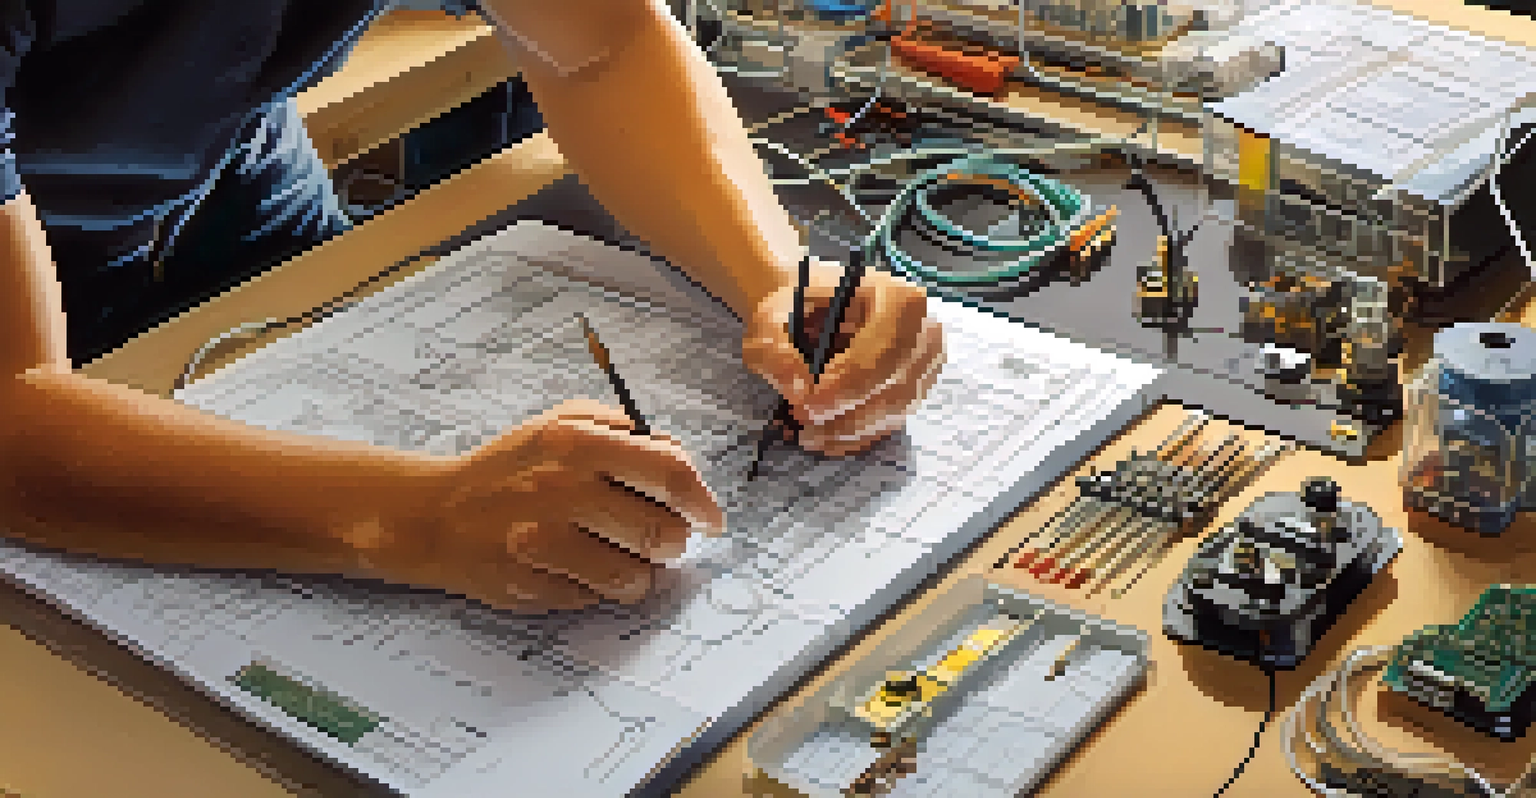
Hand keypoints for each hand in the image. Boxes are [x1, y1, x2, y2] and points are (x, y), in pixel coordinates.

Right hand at [376, 399, 723, 612]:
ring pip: (634, 575)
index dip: (702, 500)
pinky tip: (574, 567)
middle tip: (661, 540)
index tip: (710, 517)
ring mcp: (542, 539)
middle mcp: (561, 488)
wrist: (436, 513)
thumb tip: (684, 463)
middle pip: (662, 532)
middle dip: (673, 543)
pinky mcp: (529, 583)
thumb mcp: (565, 424)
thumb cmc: (511, 468)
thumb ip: (627, 432)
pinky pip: (594, 598)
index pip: (671, 472)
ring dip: (638, 572)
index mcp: (578, 441)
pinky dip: (596, 588)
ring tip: (614, 555)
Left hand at [742, 258, 945, 456]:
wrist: (814, 308)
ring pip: (890, 415)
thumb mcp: (770, 319)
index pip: (879, 354)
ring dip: (845, 431)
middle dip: (842, 414)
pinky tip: (823, 436)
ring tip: (805, 430)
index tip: (805, 404)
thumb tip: (799, 392)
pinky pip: (889, 425)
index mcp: (898, 299)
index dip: (843, 386)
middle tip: (801, 419)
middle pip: (890, 390)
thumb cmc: (798, 306)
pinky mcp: (916, 392)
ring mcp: (925, 366)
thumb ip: (775, 352)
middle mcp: (924, 333)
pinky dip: (853, 437)